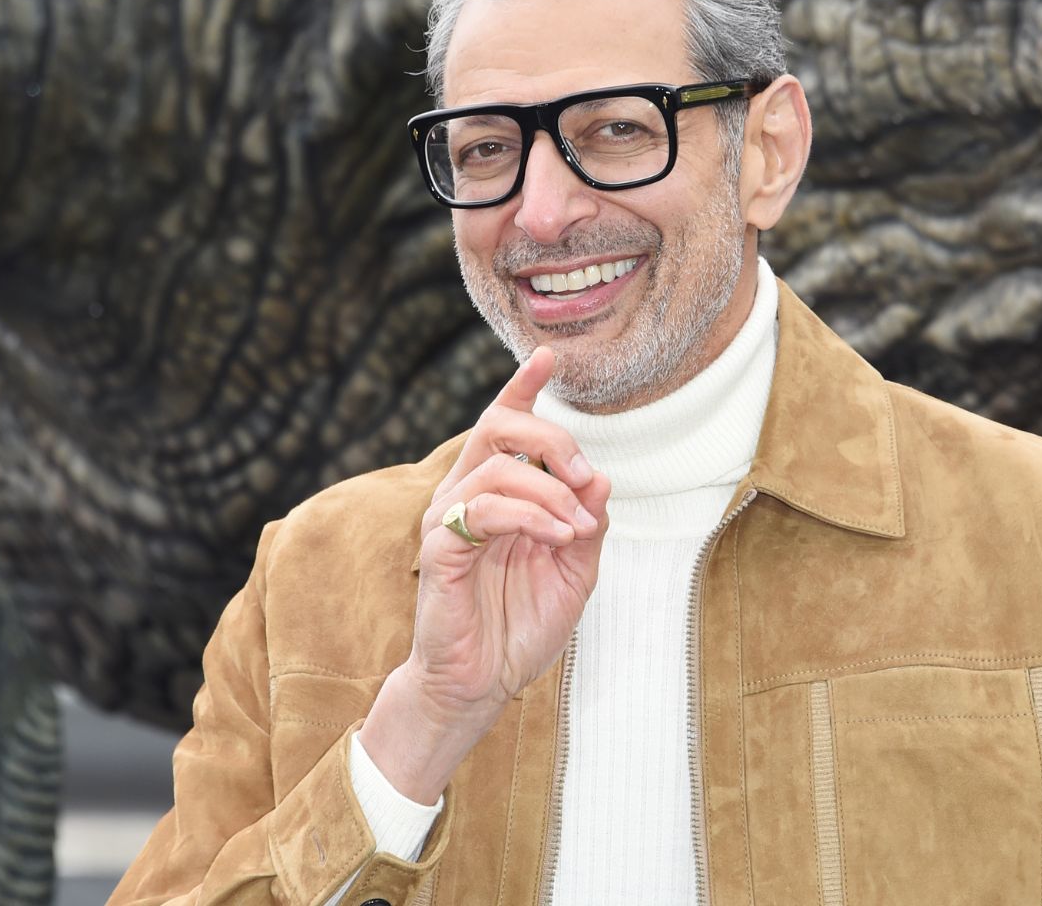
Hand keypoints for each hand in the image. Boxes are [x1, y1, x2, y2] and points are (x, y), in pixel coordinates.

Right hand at [359, 346, 609, 801]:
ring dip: (550, 489)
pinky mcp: (439, 548)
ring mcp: (448, 519)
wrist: (480, 684)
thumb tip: (602, 478)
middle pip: (498, 426)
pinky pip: (486, 509)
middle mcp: (466, 495)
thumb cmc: (519, 628)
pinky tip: (559, 537)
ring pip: (498, 466)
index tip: (548, 356)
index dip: (523, 387)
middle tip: (583, 473)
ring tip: (577, 528)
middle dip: (550, 437)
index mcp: (496, 494)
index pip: (504, 425)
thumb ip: (588, 525)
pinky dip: (533, 516)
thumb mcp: (574, 573)